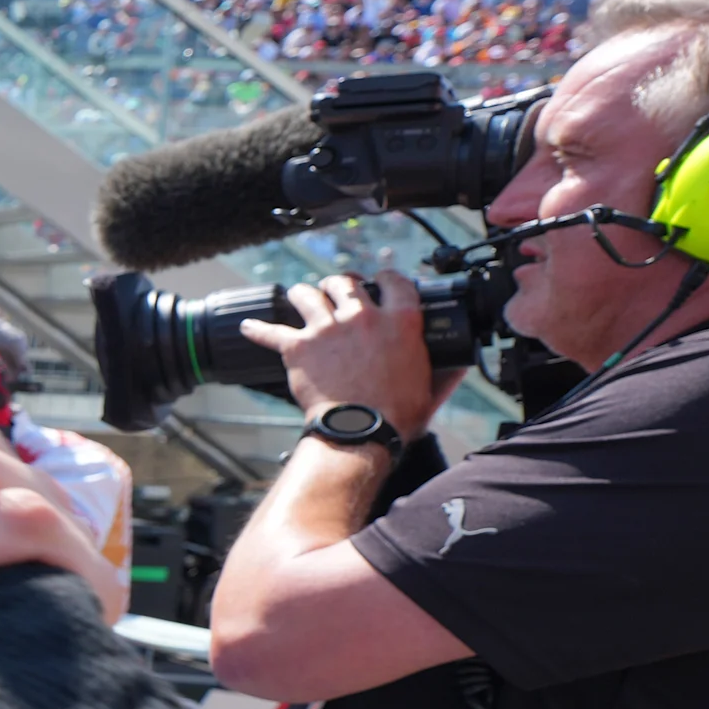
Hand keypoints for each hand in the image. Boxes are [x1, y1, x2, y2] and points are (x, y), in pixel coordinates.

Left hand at [239, 269, 462, 435]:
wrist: (362, 431)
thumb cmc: (398, 413)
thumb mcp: (432, 387)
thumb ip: (447, 370)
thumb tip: (461, 364)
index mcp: (399, 320)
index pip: (394, 281)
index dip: (386, 277)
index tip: (380, 280)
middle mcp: (362, 316)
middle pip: (346, 282)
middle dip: (340, 282)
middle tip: (337, 287)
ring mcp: (327, 329)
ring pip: (308, 295)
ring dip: (303, 293)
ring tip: (300, 295)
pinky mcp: (299, 348)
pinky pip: (272, 332)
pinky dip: (258, 328)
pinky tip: (247, 326)